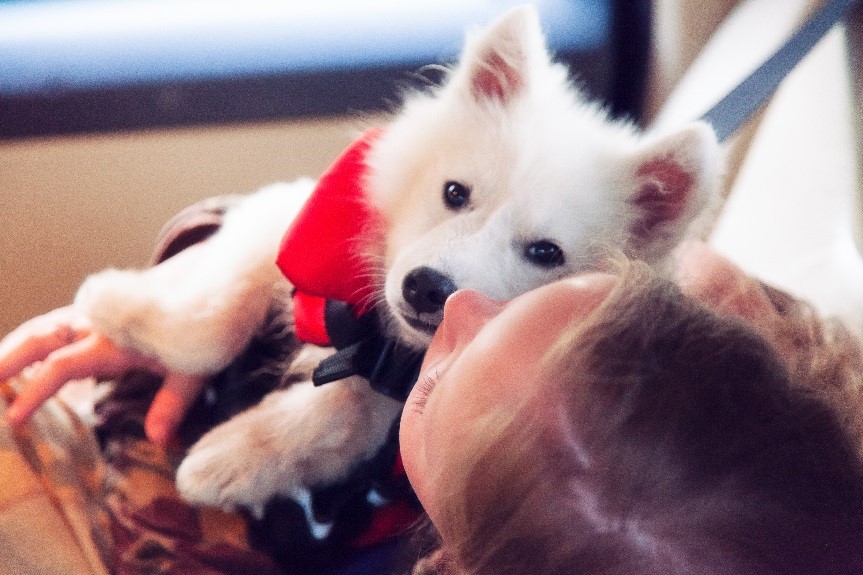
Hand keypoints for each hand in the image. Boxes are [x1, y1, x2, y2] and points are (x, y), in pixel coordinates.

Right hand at [0, 305, 207, 445]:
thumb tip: (159, 440)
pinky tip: (16, 358)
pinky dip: (31, 340)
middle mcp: (97, 324)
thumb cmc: (202, 328)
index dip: (36, 391)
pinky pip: (55, 324)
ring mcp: (94, 314)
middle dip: (5, 360)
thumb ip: (173, 402)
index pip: (63, 366)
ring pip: (42, 326)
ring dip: (12, 347)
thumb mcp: (194, 367)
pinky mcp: (97, 312)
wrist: (212, 286)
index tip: (13, 417)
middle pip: (40, 338)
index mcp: (115, 340)